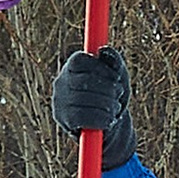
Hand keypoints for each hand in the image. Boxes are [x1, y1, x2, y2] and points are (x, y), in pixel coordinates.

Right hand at [50, 45, 134, 168]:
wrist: (109, 126)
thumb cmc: (112, 96)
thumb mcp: (117, 76)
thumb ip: (114, 60)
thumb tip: (103, 50)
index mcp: (71, 67)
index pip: (79, 60)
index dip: (100, 68)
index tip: (116, 77)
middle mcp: (61, 82)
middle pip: (83, 80)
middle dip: (108, 88)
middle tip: (119, 94)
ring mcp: (59, 101)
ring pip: (84, 99)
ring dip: (107, 104)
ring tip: (115, 108)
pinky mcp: (63, 120)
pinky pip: (82, 117)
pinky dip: (100, 119)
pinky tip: (108, 120)